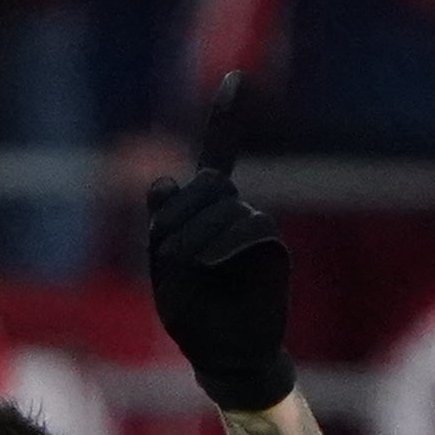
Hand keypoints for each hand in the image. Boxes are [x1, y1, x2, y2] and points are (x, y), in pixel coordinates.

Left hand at [138, 78, 298, 414]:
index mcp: (202, 210)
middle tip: (173, 261)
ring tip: (192, 272)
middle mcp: (231, 212)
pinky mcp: (272, 249)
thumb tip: (163, 179)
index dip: (227, 118)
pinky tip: (211, 262)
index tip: (237, 77)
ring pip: (225, 203)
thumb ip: (162, 224)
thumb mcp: (162, 270)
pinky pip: (253, 226)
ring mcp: (253, 228)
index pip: (215, 156)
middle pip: (207, 183)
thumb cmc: (191, 318)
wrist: (225, 356)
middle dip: (180, 217)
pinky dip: (226, 243)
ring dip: (198, 235)